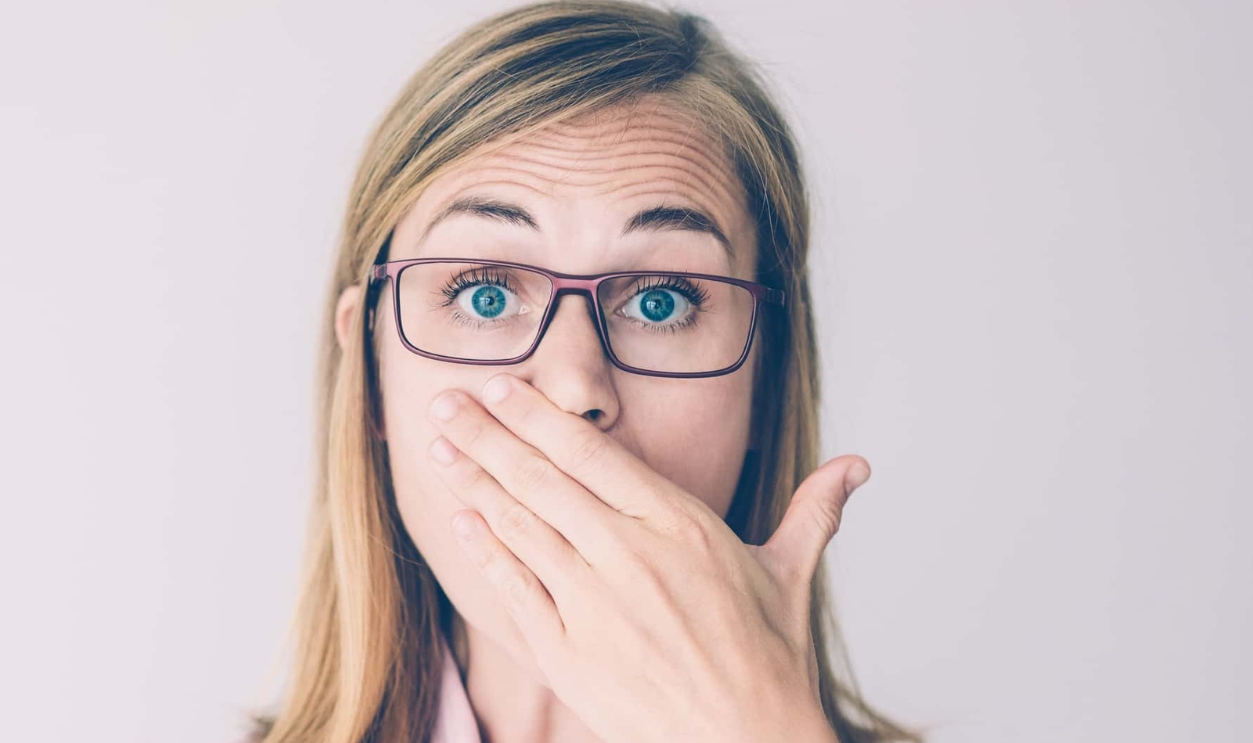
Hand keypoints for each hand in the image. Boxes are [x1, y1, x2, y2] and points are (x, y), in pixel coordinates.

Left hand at [425, 373, 868, 742]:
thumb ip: (813, 509)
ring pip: (522, 528)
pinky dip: (487, 553)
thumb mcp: (789, 573)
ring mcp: (594, 604)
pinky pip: (517, 590)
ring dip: (476, 484)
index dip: (538, 417)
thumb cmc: (767, 658)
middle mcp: (629, 555)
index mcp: (678, 524)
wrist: (746, 741)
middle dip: (487, 436)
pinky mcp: (569, 653)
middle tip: (446, 403)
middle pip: (542, 481)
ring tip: (440, 450)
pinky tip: (463, 523)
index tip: (502, 387)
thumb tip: (859, 466)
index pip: (591, 455)